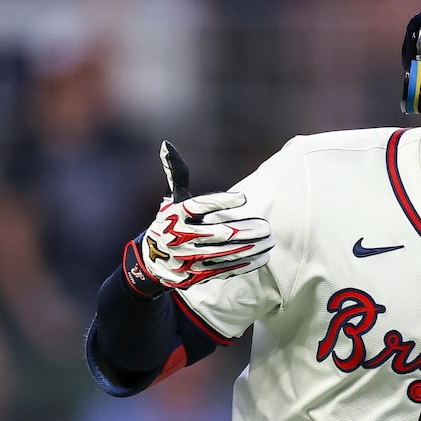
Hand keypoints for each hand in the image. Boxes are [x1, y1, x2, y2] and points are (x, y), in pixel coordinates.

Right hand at [123, 142, 273, 293]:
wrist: (152, 261)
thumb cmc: (169, 223)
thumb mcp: (170, 199)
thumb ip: (175, 174)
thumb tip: (166, 145)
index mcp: (175, 215)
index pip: (199, 206)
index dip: (221, 202)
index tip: (243, 198)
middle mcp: (180, 237)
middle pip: (217, 234)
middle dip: (244, 231)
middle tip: (265, 226)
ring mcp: (188, 258)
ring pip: (224, 254)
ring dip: (249, 248)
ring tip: (268, 241)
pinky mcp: (196, 274)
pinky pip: (223, 270)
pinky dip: (244, 264)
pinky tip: (261, 257)